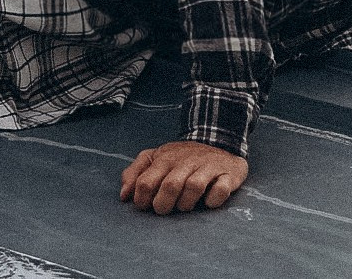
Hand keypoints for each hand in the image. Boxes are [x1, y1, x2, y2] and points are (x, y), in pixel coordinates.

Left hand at [119, 141, 247, 214]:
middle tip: (163, 210)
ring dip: (186, 203)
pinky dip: (213, 199)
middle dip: (163, 204)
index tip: (145, 205)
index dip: (141, 199)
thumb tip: (123, 195)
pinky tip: (208, 202)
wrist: (219, 142)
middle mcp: (186, 161)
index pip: (146, 182)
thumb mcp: (155, 158)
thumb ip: (135, 173)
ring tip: (184, 206)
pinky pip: (220, 189)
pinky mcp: (228, 175)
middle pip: (170, 185)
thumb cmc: (181, 158)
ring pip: (193, 187)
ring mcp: (207, 167)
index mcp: (165, 158)